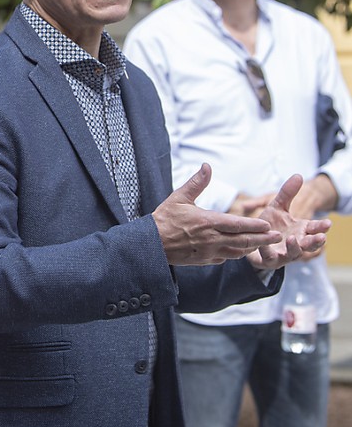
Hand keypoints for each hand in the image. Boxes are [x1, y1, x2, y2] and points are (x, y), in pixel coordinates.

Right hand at [154, 164, 282, 265]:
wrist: (151, 244)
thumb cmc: (164, 219)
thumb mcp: (178, 197)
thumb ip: (197, 183)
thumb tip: (207, 166)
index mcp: (207, 222)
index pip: (238, 225)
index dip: (255, 225)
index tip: (268, 224)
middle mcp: (212, 239)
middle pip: (243, 240)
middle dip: (262, 239)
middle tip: (277, 237)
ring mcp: (209, 252)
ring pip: (237, 252)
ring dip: (251, 248)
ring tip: (263, 244)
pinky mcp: (203, 260)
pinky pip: (225, 258)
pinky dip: (235, 254)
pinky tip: (239, 251)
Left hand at [247, 174, 331, 269]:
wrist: (252, 241)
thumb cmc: (269, 225)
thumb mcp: (277, 207)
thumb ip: (287, 193)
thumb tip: (298, 175)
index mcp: (300, 230)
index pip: (315, 229)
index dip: (321, 227)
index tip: (328, 223)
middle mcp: (296, 243)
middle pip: (310, 244)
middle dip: (316, 241)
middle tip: (321, 237)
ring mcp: (284, 253)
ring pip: (294, 253)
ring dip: (295, 247)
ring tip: (293, 239)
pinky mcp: (269, 260)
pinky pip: (270, 258)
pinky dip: (268, 251)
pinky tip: (265, 244)